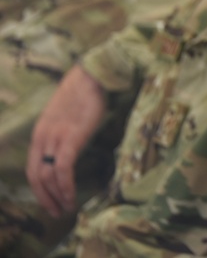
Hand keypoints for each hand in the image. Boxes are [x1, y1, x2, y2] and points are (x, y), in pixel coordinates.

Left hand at [27, 66, 106, 216]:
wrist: (93, 75)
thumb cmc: (85, 92)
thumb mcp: (66, 115)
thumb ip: (62, 131)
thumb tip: (69, 146)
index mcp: (40, 133)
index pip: (32, 168)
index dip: (39, 189)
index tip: (51, 200)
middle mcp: (43, 137)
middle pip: (35, 176)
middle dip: (45, 198)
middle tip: (56, 213)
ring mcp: (55, 138)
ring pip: (47, 176)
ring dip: (56, 197)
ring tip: (67, 209)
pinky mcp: (71, 138)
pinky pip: (63, 169)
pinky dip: (65, 187)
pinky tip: (72, 197)